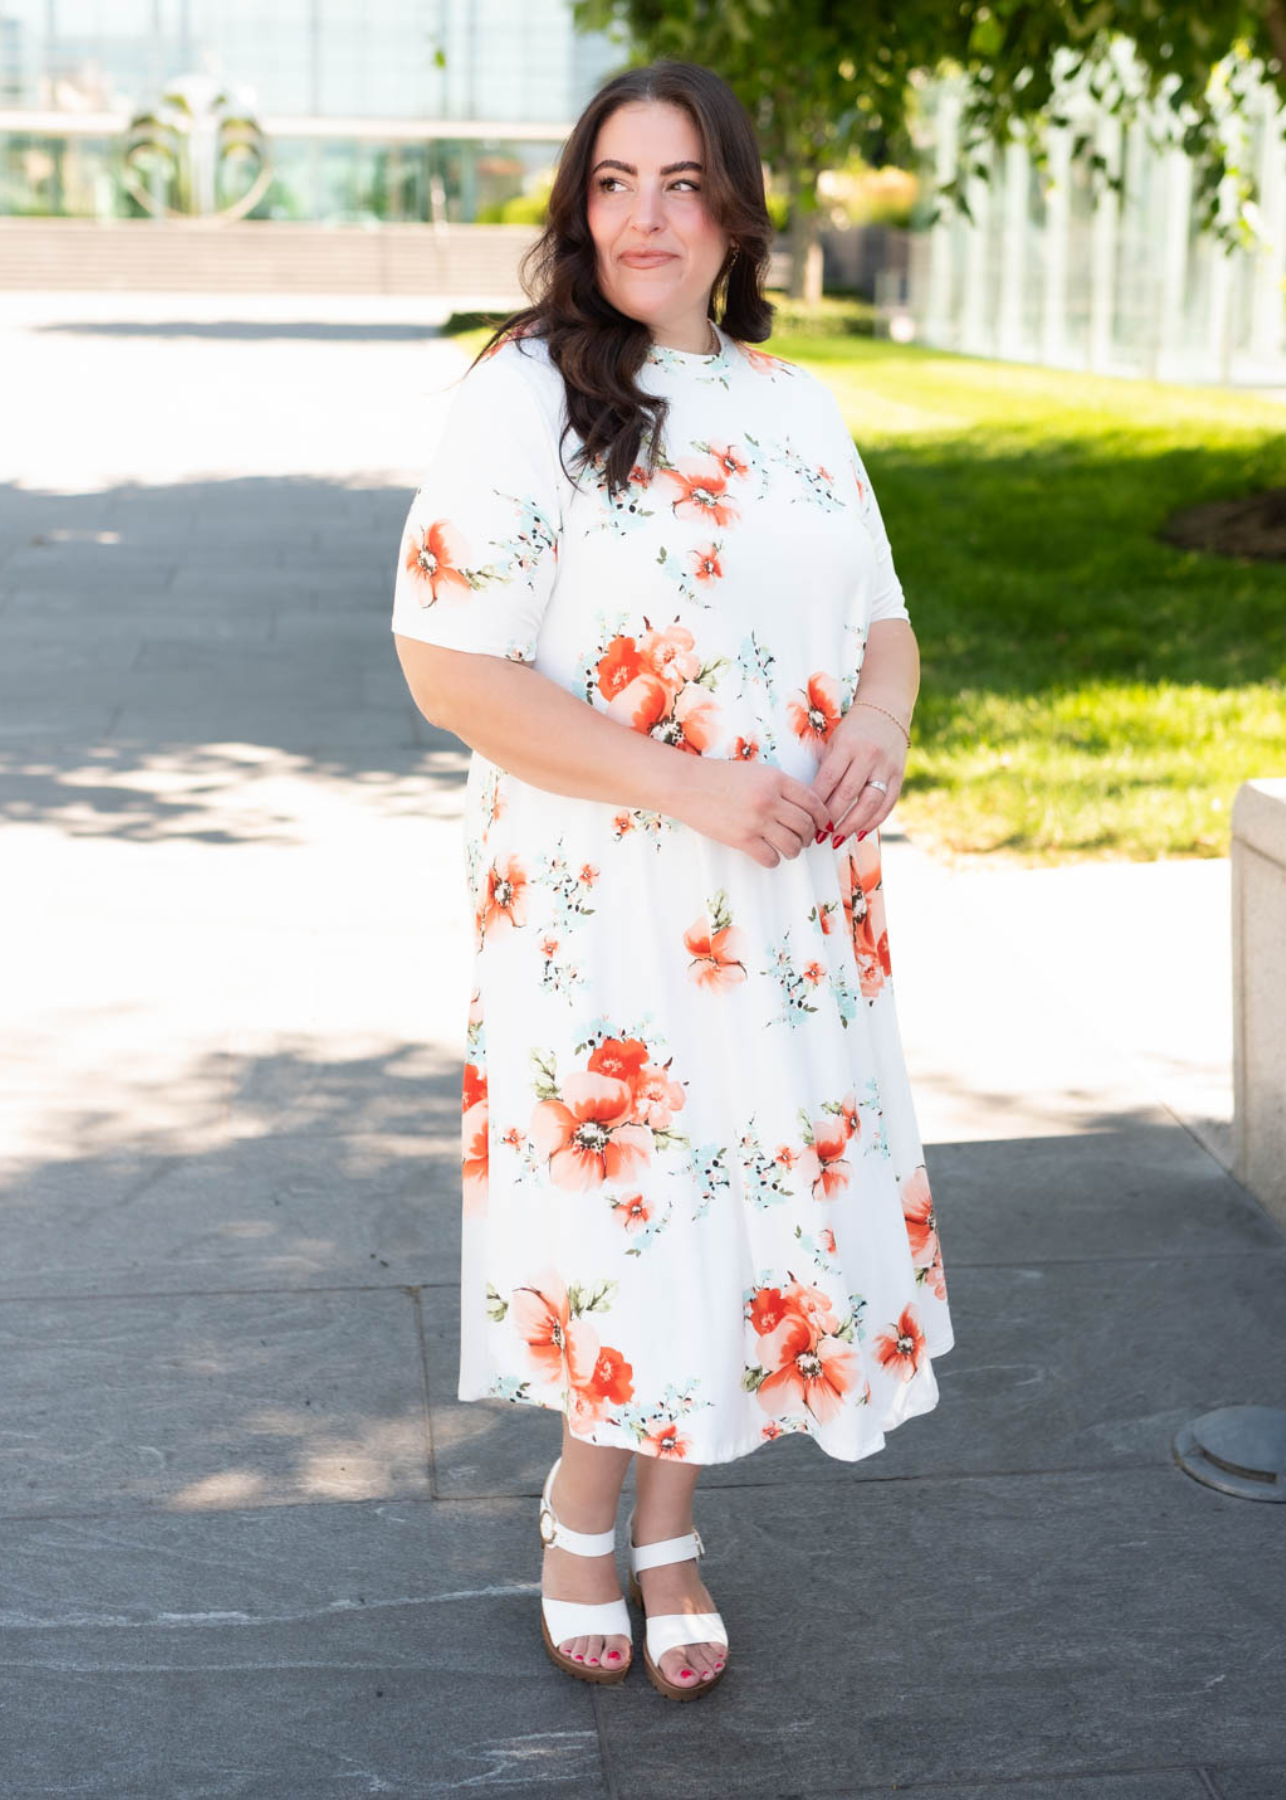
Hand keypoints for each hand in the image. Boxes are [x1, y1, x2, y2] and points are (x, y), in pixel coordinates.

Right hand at [672, 756, 832, 867]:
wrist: (686, 785)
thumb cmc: (718, 777)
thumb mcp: (756, 772)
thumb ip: (780, 786)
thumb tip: (802, 808)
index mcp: (776, 780)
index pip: (813, 802)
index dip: (822, 816)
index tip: (821, 823)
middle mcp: (770, 800)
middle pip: (806, 825)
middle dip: (809, 835)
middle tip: (804, 838)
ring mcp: (757, 821)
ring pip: (793, 845)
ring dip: (794, 850)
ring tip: (787, 847)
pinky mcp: (742, 839)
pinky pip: (771, 858)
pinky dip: (773, 859)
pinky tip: (767, 854)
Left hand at [813, 702, 907, 841]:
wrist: (886, 711)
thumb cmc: (853, 730)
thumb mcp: (835, 741)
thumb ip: (827, 769)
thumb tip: (812, 803)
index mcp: (847, 745)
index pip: (829, 779)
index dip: (817, 802)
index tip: (806, 818)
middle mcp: (868, 756)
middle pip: (848, 794)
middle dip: (831, 818)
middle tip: (818, 835)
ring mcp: (886, 767)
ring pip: (869, 803)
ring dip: (852, 825)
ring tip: (837, 839)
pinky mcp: (899, 776)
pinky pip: (887, 804)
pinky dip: (874, 821)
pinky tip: (860, 832)